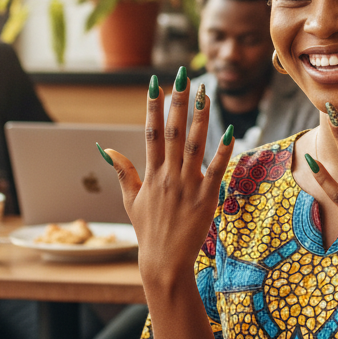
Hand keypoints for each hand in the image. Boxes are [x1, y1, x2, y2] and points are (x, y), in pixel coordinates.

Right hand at [103, 71, 233, 291]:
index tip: (155, 83)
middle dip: (178, 102)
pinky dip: (222, 151)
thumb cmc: (148, 231)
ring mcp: (187, 186)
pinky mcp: (205, 199)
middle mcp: (168, 176)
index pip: (151, 133)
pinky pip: (215, 170)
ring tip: (206, 93)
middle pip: (173, 132)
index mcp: (151, 174)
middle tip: (183, 76)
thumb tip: (107, 149)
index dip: (152, 107)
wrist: (164, 262)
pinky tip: (229, 130)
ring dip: (201, 118)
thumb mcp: (131, 200)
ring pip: (194, 145)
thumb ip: (124, 172)